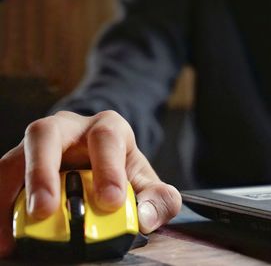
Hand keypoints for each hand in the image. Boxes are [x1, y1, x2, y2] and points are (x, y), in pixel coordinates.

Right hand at [0, 110, 181, 256]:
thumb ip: (159, 199)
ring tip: (11, 235)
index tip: (111, 202)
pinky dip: (2, 206)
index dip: (108, 168)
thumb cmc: (125, 174)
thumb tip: (144, 217)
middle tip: (45, 211)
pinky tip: (4, 237)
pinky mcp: (22, 164)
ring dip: (9, 192)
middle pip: (46, 133)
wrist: (105, 167)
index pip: (106, 138)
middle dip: (42, 171)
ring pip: (16, 156)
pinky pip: (5, 179)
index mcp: (107, 128)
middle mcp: (69, 129)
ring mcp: (41, 145)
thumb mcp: (149, 185)